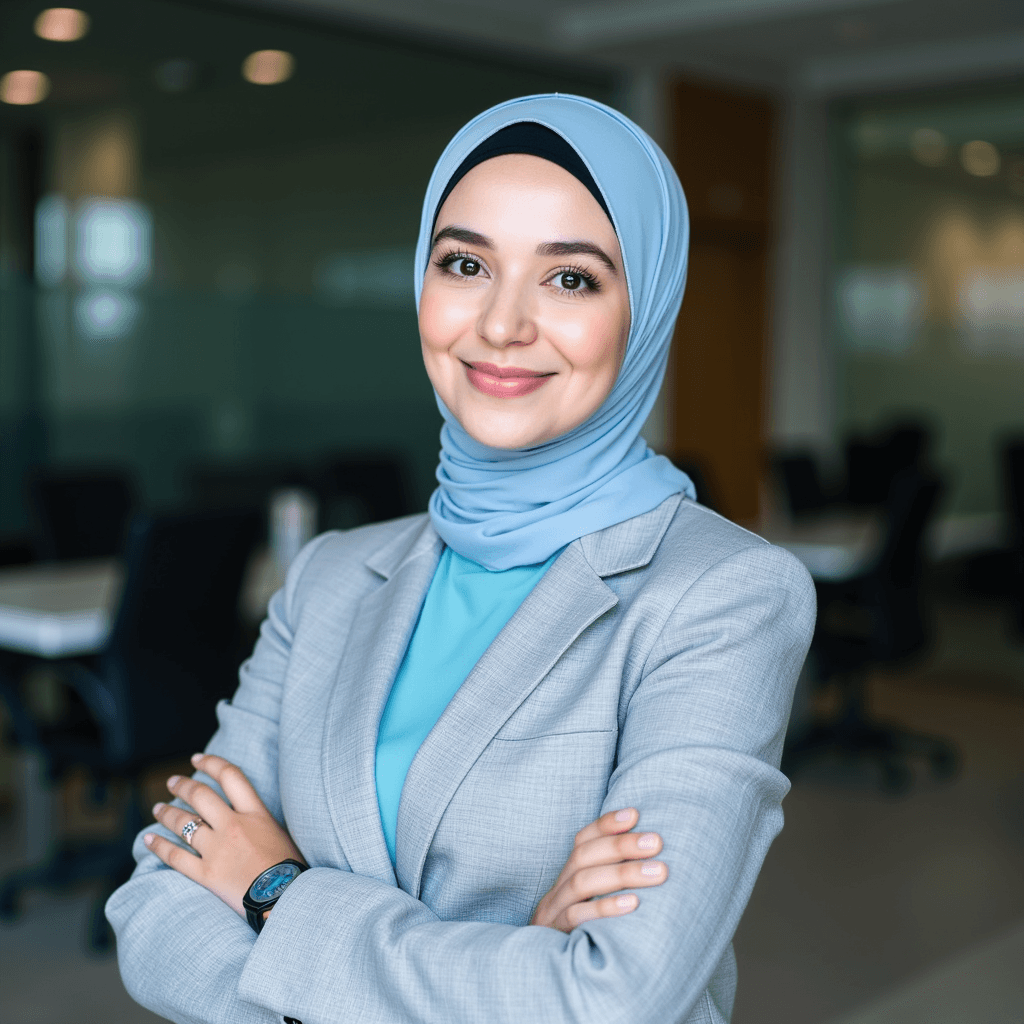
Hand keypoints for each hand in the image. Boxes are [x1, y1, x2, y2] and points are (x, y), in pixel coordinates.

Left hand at [145, 753, 304, 918]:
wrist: (285, 898)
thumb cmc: (289, 868)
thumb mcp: (281, 832)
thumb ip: (261, 820)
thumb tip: (249, 814)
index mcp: (255, 813)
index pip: (231, 776)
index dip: (211, 763)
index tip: (197, 759)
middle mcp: (233, 825)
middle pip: (201, 796)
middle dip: (183, 786)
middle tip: (173, 781)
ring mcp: (217, 849)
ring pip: (184, 823)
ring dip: (167, 813)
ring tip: (158, 808)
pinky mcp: (206, 874)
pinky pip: (175, 857)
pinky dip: (159, 847)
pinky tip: (148, 840)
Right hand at [530, 808, 666, 932]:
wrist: (539, 976)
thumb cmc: (581, 934)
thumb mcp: (589, 903)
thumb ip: (609, 880)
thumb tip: (652, 855)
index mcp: (566, 877)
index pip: (582, 840)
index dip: (606, 825)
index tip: (636, 813)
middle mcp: (557, 890)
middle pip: (583, 857)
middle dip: (621, 845)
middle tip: (657, 842)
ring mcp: (553, 913)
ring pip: (582, 883)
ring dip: (622, 873)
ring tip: (658, 872)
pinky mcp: (556, 938)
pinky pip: (577, 919)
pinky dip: (605, 909)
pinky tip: (633, 904)